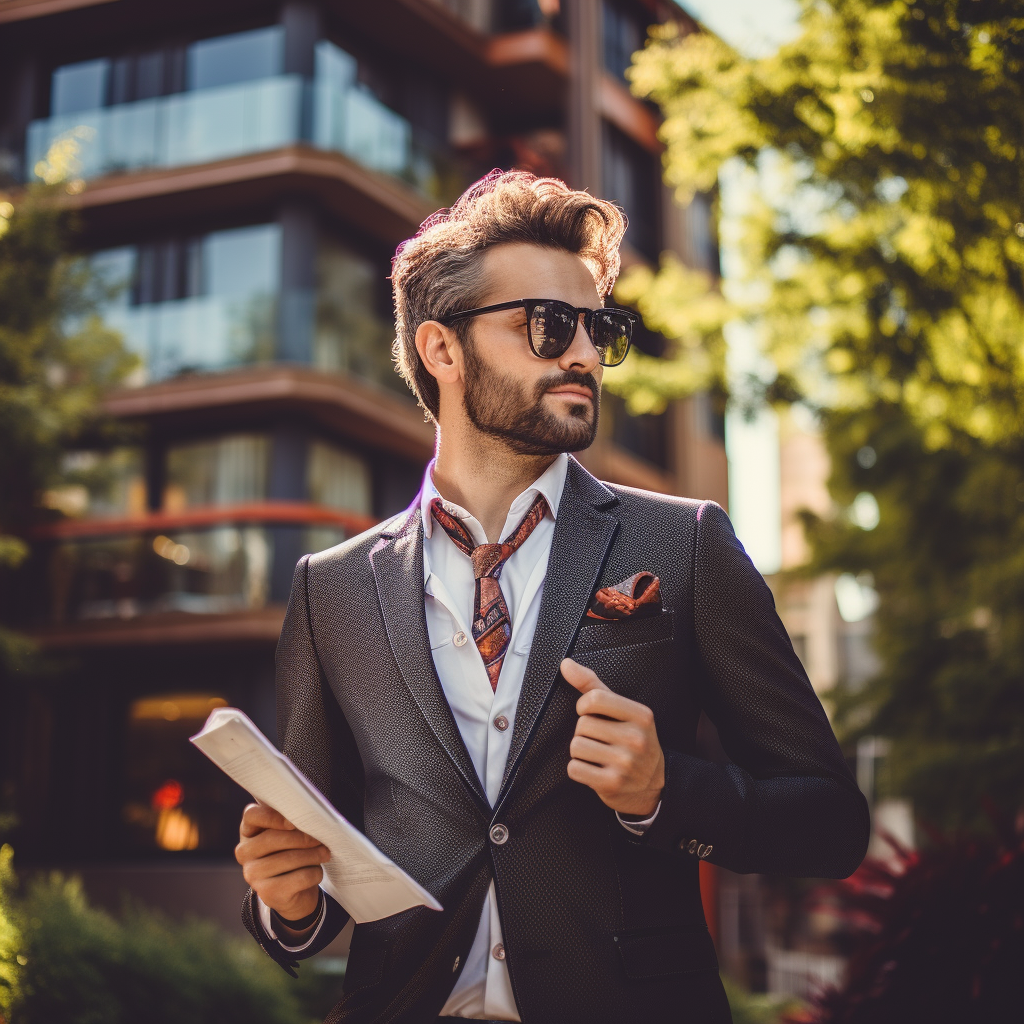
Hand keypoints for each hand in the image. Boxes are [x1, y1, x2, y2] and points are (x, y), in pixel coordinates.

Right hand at [235, 803, 330, 927]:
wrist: (295, 891)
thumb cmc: (292, 851)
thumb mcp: (289, 833)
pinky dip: (314, 873)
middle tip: (321, 838)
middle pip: (272, 838)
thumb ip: (293, 821)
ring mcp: (253, 875)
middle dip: (302, 838)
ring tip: (325, 853)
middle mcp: (244, 852)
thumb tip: (312, 819)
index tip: (293, 822)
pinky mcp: (267, 893)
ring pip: (288, 859)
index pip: (251, 816)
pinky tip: (316, 872)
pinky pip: (299, 878)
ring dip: (313, 855)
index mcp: (248, 831)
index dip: (272, 817)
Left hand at [562, 658, 664, 816]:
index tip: (590, 713)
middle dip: (584, 732)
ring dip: (580, 751)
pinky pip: (575, 768)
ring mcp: (625, 763)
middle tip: (600, 740)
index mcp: (641, 716)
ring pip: (576, 746)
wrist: (653, 785)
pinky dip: (578, 769)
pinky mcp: (612, 784)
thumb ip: (593, 686)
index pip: (595, 699)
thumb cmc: (631, 740)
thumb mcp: (621, 710)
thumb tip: (565, 663)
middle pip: (582, 724)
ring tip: (597, 754)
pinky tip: (593, 769)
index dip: (583, 705)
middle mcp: (636, 739)